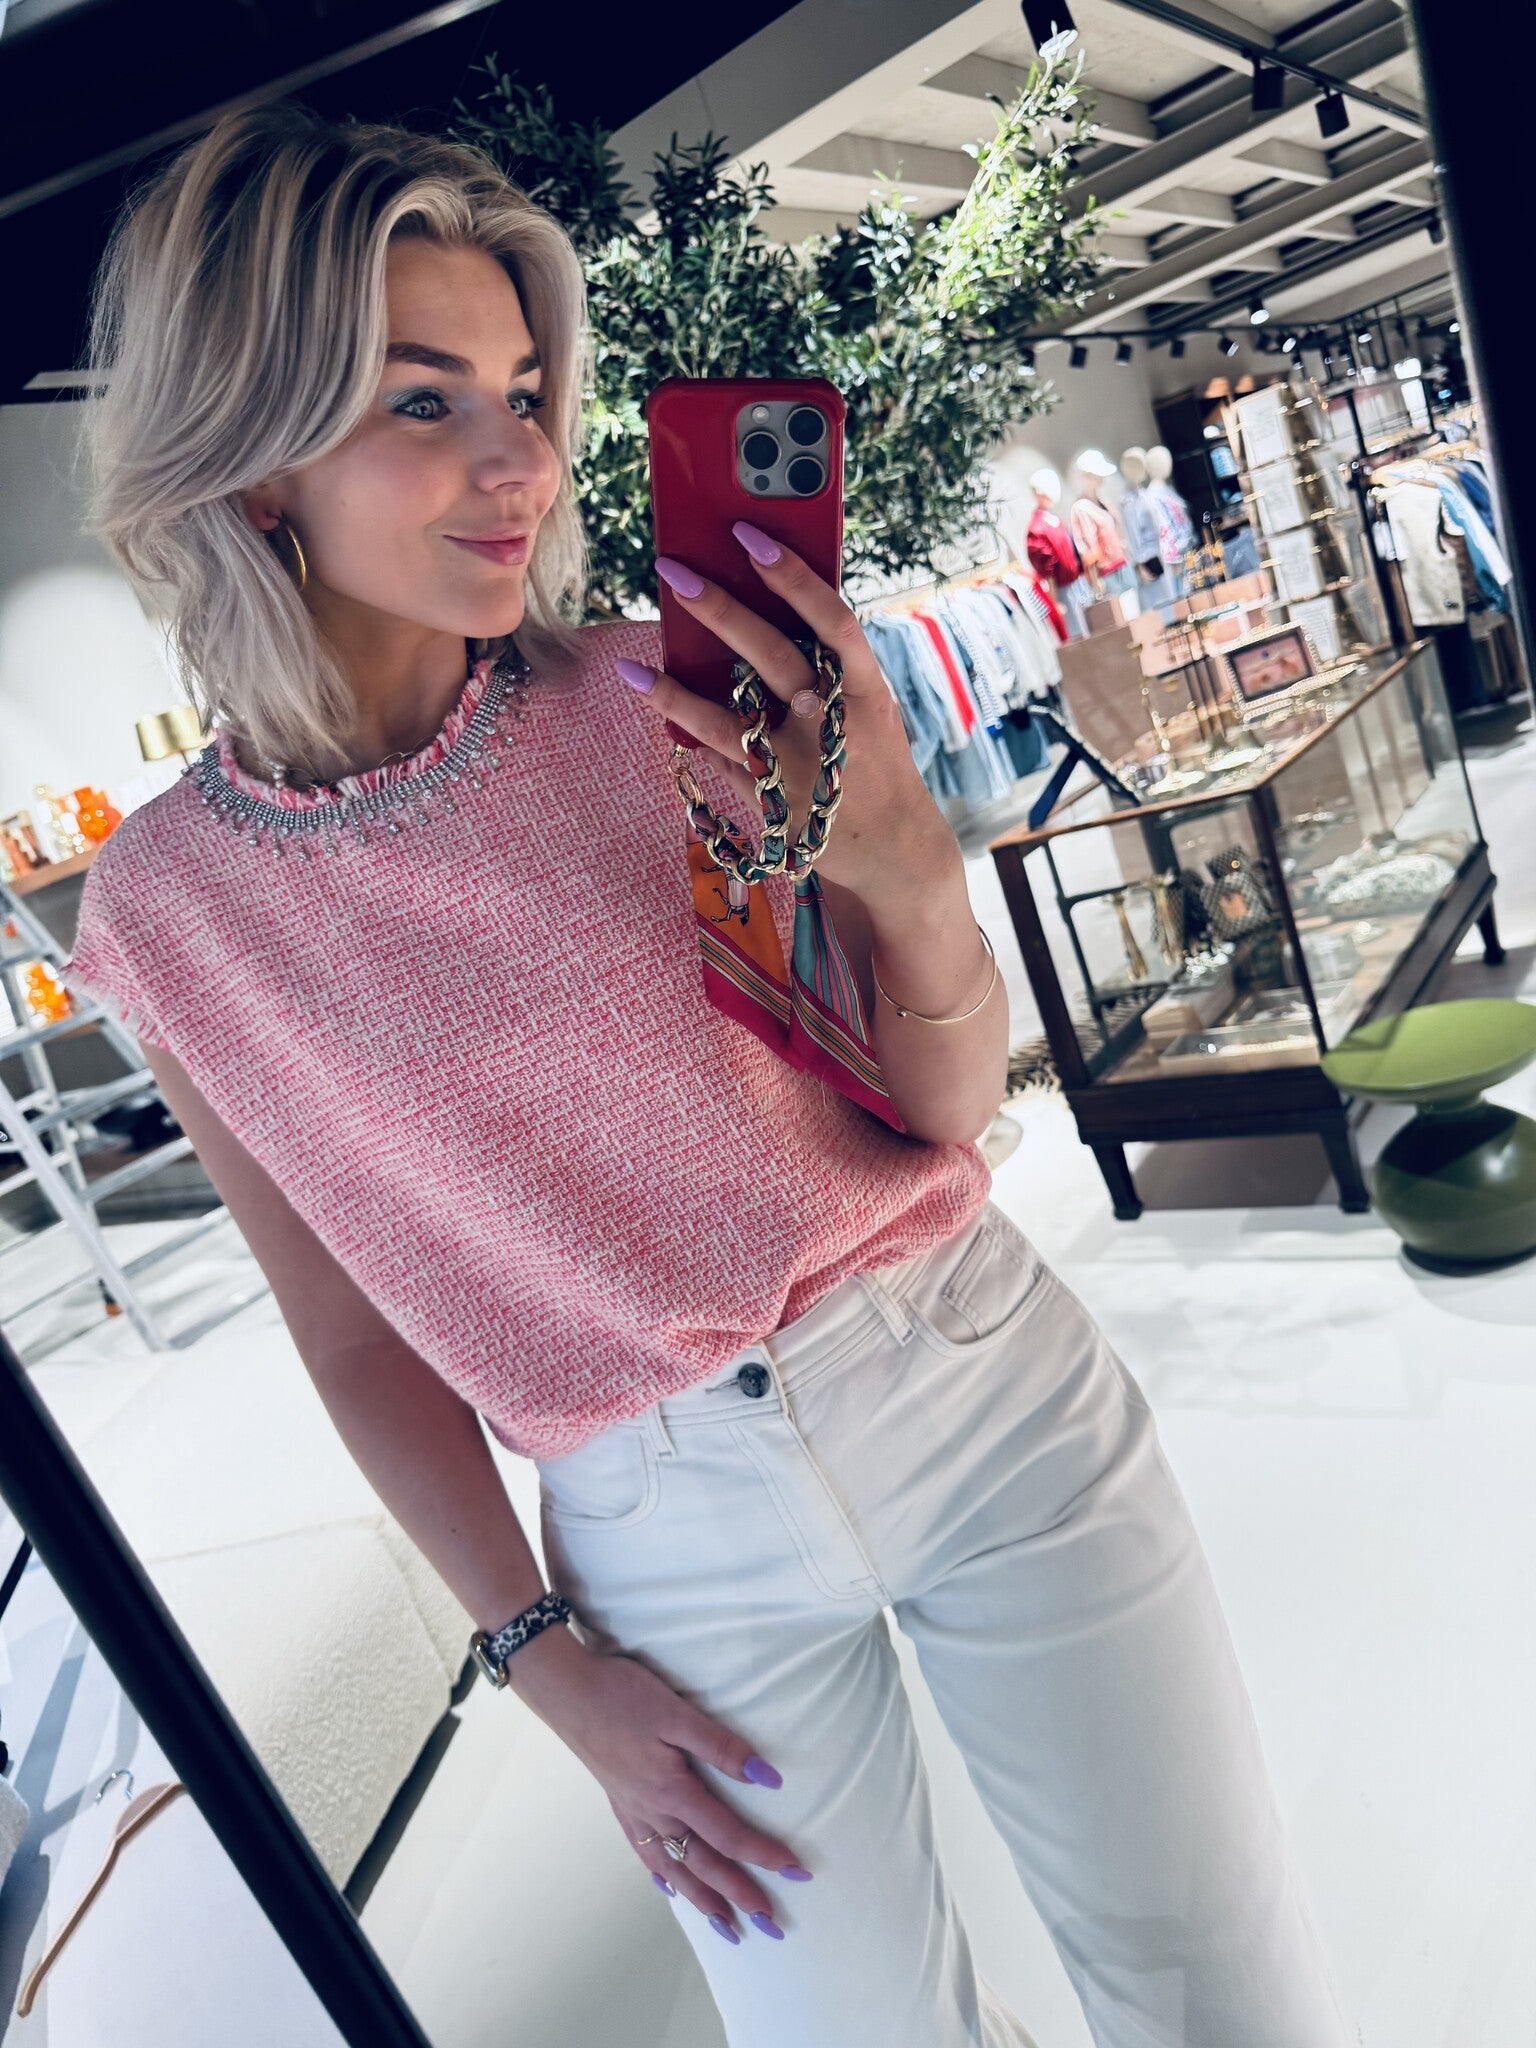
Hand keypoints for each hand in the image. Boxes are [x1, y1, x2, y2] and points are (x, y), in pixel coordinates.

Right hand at [508, 1626, 810, 1941]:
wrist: (567, 1690)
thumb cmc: (623, 1695)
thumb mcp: (678, 1713)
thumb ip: (722, 1747)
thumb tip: (768, 1778)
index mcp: (672, 1791)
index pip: (727, 1835)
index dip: (763, 1854)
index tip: (796, 1871)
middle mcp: (653, 1812)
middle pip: (703, 1865)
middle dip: (739, 1895)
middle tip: (770, 1924)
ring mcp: (633, 1812)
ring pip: (673, 1868)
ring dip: (703, 1900)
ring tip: (728, 1927)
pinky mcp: (619, 1804)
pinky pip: (645, 1853)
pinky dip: (662, 1877)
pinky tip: (670, 1888)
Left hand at [619, 523, 949, 902]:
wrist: (896, 849)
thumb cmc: (873, 758)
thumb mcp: (869, 706)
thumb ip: (827, 664)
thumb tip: (759, 603)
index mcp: (867, 689)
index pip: (833, 620)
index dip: (792, 576)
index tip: (749, 536)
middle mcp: (833, 724)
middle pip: (773, 658)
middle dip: (722, 611)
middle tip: (675, 570)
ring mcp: (800, 765)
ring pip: (732, 717)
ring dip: (679, 684)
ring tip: (635, 654)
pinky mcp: (773, 799)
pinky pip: (719, 752)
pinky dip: (681, 720)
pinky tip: (647, 687)